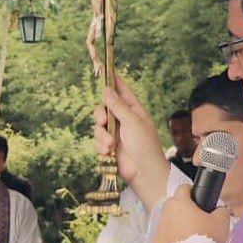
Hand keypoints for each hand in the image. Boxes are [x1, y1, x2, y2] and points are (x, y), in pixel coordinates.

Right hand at [94, 74, 169, 207]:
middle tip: (103, 120)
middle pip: (103, 108)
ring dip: (101, 135)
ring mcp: (115, 134)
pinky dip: (100, 146)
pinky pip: (97, 141)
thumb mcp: (132, 121)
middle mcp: (123, 120)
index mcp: (133, 110)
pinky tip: (107, 152)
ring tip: (110, 145)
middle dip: (100, 115)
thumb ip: (117, 106)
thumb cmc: (144, 145)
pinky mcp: (108, 147)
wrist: (143, 172)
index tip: (107, 71)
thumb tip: (107, 89)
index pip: (122, 91)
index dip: (114, 82)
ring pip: (98, 126)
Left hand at [153, 185, 230, 242]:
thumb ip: (220, 209)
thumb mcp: (222, 220)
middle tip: (197, 219)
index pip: (184, 188)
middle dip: (184, 208)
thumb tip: (218, 209)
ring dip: (176, 224)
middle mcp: (165, 213)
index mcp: (180, 203)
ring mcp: (159, 228)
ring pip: (168, 220)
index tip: (198, 198)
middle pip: (174, 204)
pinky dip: (171, 238)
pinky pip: (164, 236)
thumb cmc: (207, 240)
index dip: (192, 191)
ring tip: (190, 235)